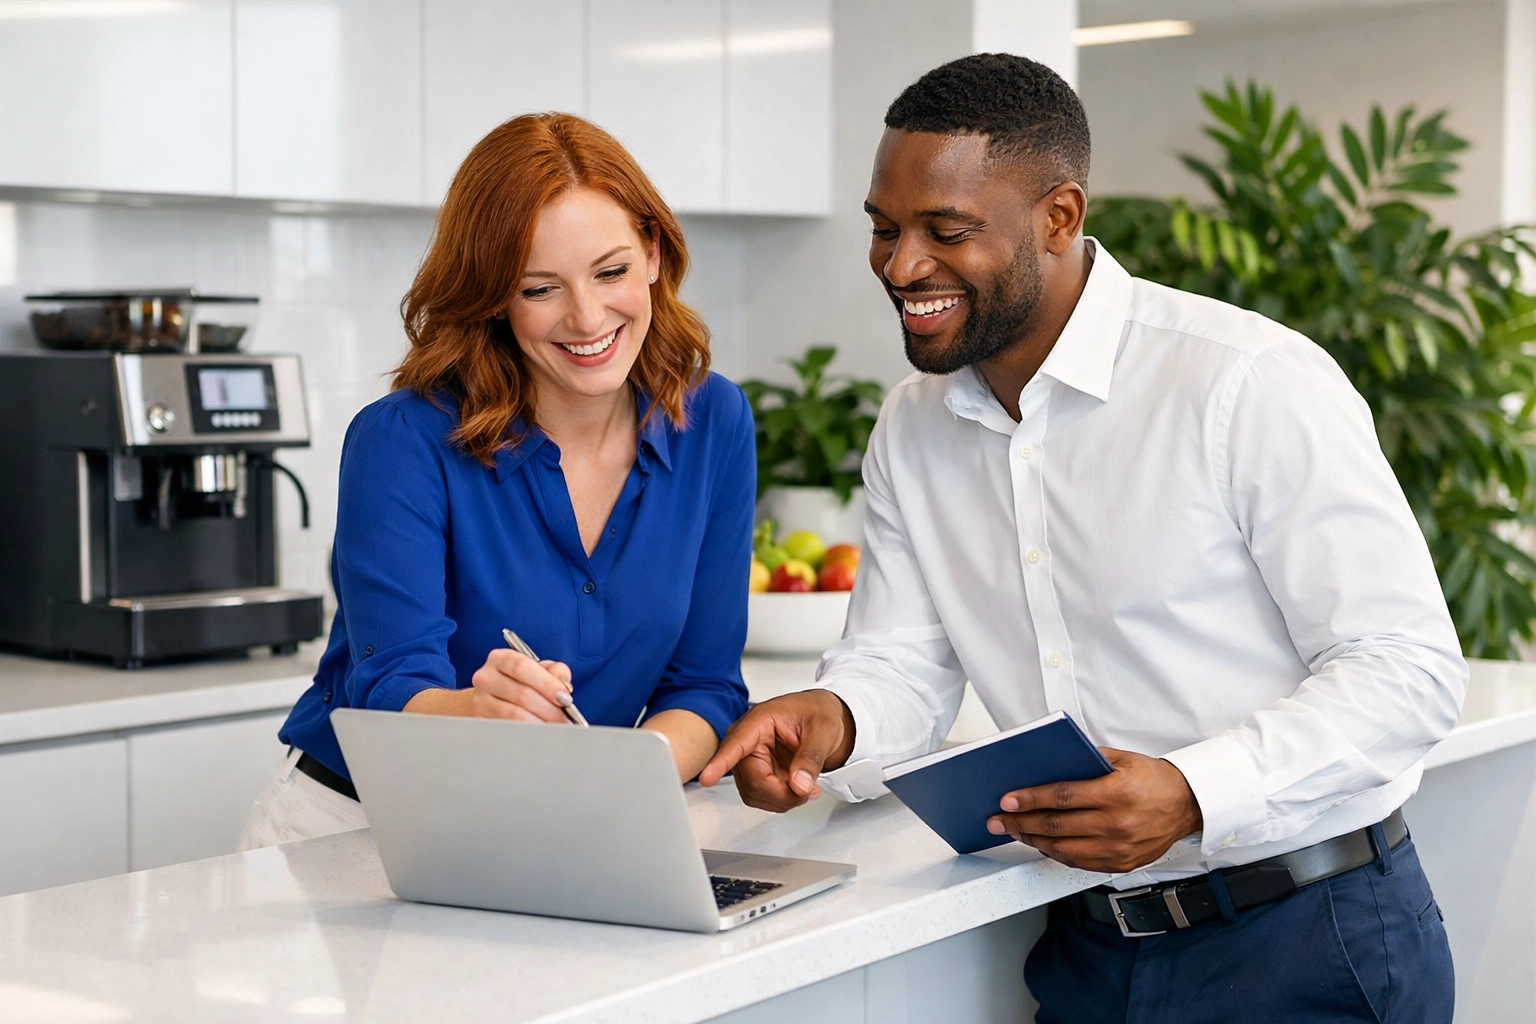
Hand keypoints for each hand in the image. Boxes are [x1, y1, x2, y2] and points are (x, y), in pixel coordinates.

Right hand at [404, 649, 573, 720]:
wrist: (470, 709)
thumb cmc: (513, 689)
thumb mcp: (533, 674)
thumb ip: (552, 672)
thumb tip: (563, 679)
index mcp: (500, 658)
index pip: (522, 665)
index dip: (547, 682)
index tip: (566, 696)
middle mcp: (484, 677)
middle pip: (521, 693)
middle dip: (549, 709)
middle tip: (565, 718)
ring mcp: (478, 701)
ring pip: (513, 715)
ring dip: (541, 725)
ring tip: (555, 730)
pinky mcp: (477, 723)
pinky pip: (504, 731)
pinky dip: (526, 736)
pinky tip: (538, 738)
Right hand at [698, 690, 854, 811]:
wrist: (822, 717)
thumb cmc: (818, 712)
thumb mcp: (823, 730)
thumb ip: (811, 758)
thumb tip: (799, 784)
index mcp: (759, 721)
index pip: (735, 744)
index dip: (720, 763)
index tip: (706, 777)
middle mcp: (747, 741)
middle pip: (751, 781)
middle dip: (780, 793)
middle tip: (808, 790)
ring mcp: (750, 760)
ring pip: (754, 793)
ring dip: (782, 799)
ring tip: (806, 785)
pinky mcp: (757, 774)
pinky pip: (761, 797)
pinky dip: (782, 800)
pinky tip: (797, 787)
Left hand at [987, 748, 1202, 873]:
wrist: (1187, 805)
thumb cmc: (1154, 779)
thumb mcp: (1122, 759)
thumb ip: (1085, 761)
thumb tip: (1046, 766)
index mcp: (1116, 793)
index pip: (1062, 797)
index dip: (1030, 799)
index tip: (1007, 800)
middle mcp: (1117, 824)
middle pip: (1057, 825)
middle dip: (1020, 822)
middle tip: (998, 820)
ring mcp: (1118, 848)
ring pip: (1063, 849)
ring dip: (1033, 840)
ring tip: (1014, 831)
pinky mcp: (1120, 864)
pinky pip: (1078, 863)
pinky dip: (1055, 853)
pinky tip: (1041, 843)